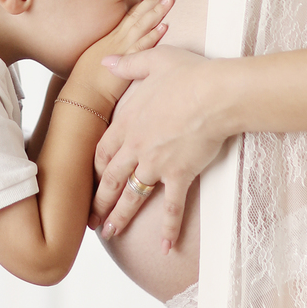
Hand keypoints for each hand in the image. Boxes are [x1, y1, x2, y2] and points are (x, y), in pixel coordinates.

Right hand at [69, 0, 173, 112]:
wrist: (81, 96)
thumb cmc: (85, 83)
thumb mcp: (93, 60)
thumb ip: (106, 53)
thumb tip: (113, 52)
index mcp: (109, 38)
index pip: (128, 16)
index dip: (142, 3)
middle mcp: (115, 40)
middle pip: (137, 15)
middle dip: (152, 0)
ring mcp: (121, 49)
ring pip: (141, 26)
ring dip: (156, 12)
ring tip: (169, 0)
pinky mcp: (126, 62)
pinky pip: (142, 46)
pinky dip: (153, 36)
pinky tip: (164, 27)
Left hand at [89, 47, 236, 250]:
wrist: (216, 94)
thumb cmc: (188, 74)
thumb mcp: (152, 61)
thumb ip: (127, 64)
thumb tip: (106, 60)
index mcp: (127, 123)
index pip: (102, 151)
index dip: (94, 168)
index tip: (91, 181)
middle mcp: (136, 148)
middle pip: (110, 179)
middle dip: (99, 201)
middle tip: (90, 219)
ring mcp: (156, 164)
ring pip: (132, 196)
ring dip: (119, 217)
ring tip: (109, 233)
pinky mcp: (179, 175)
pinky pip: (171, 207)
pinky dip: (168, 228)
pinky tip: (165, 247)